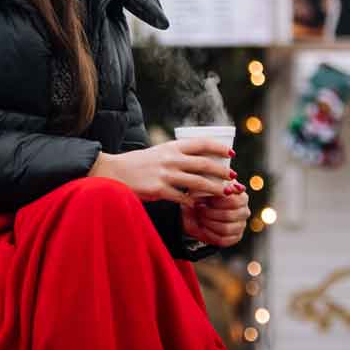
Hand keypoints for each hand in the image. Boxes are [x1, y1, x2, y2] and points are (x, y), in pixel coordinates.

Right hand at [89, 139, 235, 205]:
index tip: (231, 153)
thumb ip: (177, 155)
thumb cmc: (139, 163)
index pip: (201, 144)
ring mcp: (166, 175)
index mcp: (172, 147)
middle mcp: (171, 159)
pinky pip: (183, 198)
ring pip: (198, 182)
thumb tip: (200, 159)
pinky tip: (201, 205)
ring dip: (215, 188)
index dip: (219, 147)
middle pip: (204, 164)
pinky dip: (194, 202)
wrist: (115, 172)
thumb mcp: (159, 152)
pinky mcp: (159, 190)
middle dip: (222, 171)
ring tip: (226, 193)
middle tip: (234, 177)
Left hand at [182, 188, 250, 247]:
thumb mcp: (207, 184)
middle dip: (210, 213)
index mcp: (242, 197)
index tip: (203, 200)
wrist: (197, 209)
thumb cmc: (204, 194)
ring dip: (208, 223)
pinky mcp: (235, 238)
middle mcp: (244, 212)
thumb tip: (233, 187)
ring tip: (200, 217)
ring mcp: (241, 226)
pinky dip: (210, 234)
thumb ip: (219, 184)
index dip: (216, 202)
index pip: (234, 201)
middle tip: (199, 209)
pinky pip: (223, 240)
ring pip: (225, 229)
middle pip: (229, 215)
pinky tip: (203, 227)